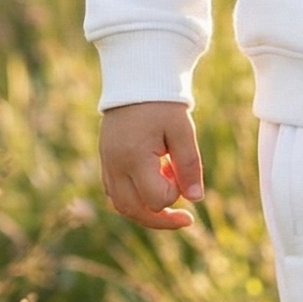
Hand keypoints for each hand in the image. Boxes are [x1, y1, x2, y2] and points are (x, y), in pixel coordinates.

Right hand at [99, 102, 204, 229]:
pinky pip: (116, 194)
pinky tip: (152, 186)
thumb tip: (196, 199)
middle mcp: (115, 165)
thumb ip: (189, 166)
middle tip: (187, 219)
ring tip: (170, 200)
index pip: (156, 199)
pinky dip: (135, 199)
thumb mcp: (183, 131)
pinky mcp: (106, 162)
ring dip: (148, 211)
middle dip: (162, 219)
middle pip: (134, 211)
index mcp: (134, 157)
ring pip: (123, 206)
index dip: (175, 193)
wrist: (135, 82)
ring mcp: (107, 164)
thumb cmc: (162, 104)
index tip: (179, 169)